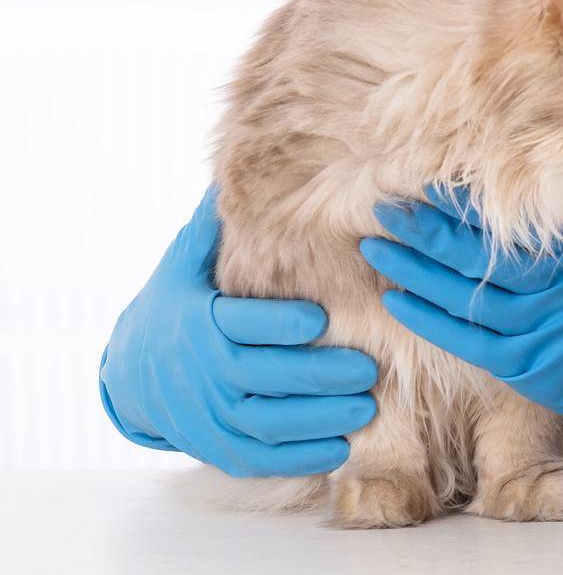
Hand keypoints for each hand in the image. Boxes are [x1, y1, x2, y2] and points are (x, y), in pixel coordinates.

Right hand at [98, 185, 378, 476]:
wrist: (130, 372)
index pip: (241, 325)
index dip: (279, 326)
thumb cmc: (177, 303)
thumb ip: (214, 225)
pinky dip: (298, 458)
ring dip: (317, 421)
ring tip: (366, 409)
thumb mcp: (185, 264)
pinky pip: (258, 458)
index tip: (322, 320)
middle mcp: (203, 374)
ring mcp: (208, 416)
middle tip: (369, 369)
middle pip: (263, 378)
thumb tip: (241, 166)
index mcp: (200, 322)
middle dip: (317, 376)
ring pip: (265, 423)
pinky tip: (341, 449)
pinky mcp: (216, 448)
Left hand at [359, 184, 562, 464]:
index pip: (503, 220)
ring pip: (458, 297)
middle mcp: (548, 290)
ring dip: (412, 271)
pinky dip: (427, 318)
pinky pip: (463, 340)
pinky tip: (398, 299)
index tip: (422, 177)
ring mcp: (533, 331)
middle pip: (471, 256)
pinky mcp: (522, 367)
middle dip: (422, 229)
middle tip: (382, 204)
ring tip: (375, 246)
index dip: (458, 201)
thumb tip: (552, 155)